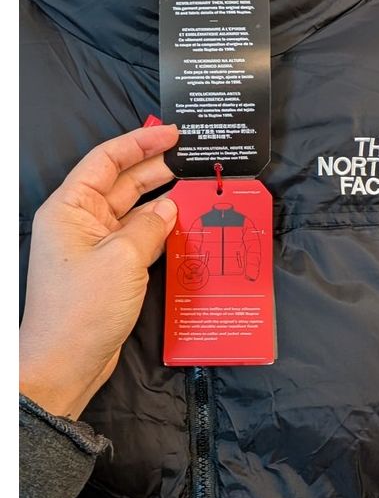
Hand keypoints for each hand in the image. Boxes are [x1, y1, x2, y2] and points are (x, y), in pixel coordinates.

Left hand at [19, 125, 178, 419]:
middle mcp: (80, 221)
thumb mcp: (122, 258)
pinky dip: (159, 229)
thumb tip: (170, 207)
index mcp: (71, 208)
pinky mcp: (110, 267)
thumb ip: (150, 226)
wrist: (66, 363)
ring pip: (132, 211)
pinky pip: (137, 237)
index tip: (171, 134)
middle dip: (154, 168)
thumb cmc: (84, 307)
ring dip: (160, 199)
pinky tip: (182, 223)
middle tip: (191, 158)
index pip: (105, 160)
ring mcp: (95, 245)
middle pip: (120, 182)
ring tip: (193, 187)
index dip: (139, 143)